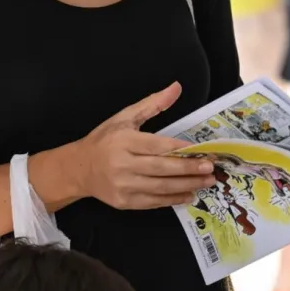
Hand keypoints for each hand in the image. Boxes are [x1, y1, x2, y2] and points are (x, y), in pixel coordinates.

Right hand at [77, 83, 215, 210]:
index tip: (200, 151)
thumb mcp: (125, 117)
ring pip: (161, 188)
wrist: (79, 169)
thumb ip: (152, 104)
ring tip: (206, 182)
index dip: (179, 148)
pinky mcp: (124, 202)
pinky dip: (173, 199)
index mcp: (123, 142)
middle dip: (188, 169)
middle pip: (161, 168)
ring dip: (186, 185)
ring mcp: (123, 186)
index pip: (156, 146)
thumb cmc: (104, 140)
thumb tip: (176, 87)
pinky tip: (189, 194)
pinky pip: (154, 202)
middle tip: (210, 168)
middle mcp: (122, 165)